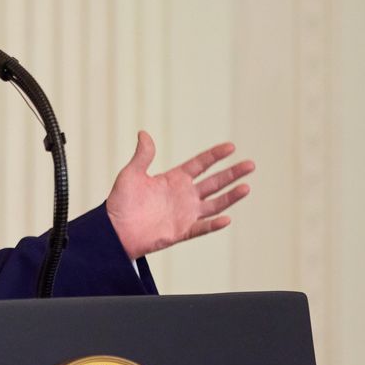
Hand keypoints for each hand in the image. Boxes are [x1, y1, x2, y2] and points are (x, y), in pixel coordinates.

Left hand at [105, 131, 253, 259]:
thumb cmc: (120, 201)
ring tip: (246, 187)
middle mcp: (183, 195)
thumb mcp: (131, 174)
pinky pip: (201, 227)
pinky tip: (226, 218)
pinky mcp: (181, 231)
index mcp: (173, 179)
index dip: (215, 156)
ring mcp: (184, 214)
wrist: (114, 229)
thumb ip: (142, 156)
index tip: (231, 147)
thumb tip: (143, 133)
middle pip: (213, 182)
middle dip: (232, 174)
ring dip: (230, 197)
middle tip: (250, 164)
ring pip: (214, 204)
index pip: (200, 164)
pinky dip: (213, 224)